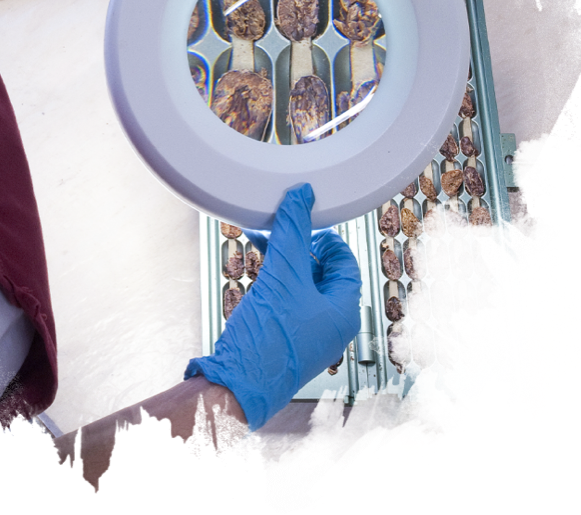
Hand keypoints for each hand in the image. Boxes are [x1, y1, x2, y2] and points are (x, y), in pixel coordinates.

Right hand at [184, 184, 361, 435]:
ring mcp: (306, 332)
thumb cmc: (267, 339)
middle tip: (279, 225)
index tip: (304, 221)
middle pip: (322, 270)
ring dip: (282, 258)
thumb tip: (302, 195)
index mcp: (343, 311)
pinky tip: (253, 263)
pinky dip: (271, 277)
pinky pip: (284, 297)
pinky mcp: (283, 336)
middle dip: (298, 245)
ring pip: (299, 283)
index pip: (346, 262)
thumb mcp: (282, 276)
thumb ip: (292, 232)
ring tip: (260, 236)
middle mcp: (329, 323)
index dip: (326, 237)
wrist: (234, 386)